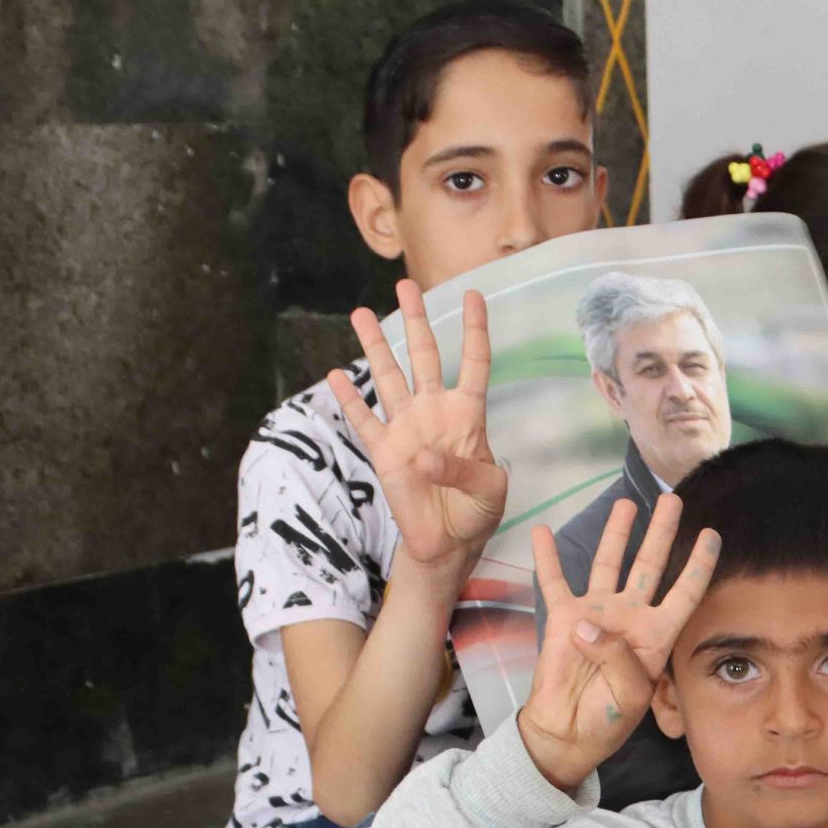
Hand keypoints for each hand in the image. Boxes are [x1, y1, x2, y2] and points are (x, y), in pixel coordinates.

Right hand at [328, 281, 505, 576]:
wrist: (448, 542)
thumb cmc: (478, 510)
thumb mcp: (490, 491)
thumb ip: (464, 470)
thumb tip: (423, 458)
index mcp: (468, 416)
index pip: (474, 364)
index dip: (475, 330)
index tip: (475, 295)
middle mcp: (434, 413)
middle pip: (424, 356)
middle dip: (415, 321)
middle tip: (406, 285)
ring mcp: (407, 429)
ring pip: (388, 378)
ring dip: (375, 347)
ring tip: (361, 313)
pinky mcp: (384, 453)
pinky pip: (364, 421)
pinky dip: (350, 400)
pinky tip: (336, 375)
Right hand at [516, 496, 718, 790]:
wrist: (568, 732)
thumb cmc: (608, 718)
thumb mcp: (629, 694)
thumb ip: (617, 657)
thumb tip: (587, 623)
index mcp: (656, 635)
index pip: (684, 593)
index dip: (698, 565)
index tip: (712, 534)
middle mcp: (630, 616)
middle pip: (650, 565)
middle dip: (662, 532)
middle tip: (673, 500)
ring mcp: (597, 612)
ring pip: (609, 563)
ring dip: (617, 534)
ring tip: (626, 504)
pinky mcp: (563, 617)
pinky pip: (554, 581)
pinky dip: (547, 557)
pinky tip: (542, 532)